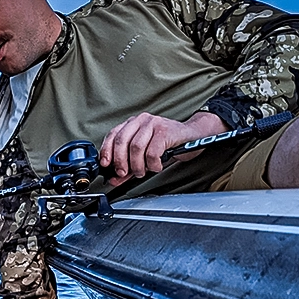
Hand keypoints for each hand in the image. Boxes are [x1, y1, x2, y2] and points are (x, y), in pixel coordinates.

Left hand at [99, 111, 227, 186]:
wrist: (193, 136)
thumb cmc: (168, 144)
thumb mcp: (144, 155)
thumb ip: (129, 165)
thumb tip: (115, 178)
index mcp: (133, 124)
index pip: (113, 135)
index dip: (106, 151)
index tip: (106, 165)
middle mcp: (141, 121)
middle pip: (122, 141)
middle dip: (120, 162)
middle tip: (124, 173)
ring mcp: (153, 124)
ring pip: (136, 148)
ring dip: (137, 165)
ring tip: (143, 171)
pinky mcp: (165, 131)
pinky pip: (152, 152)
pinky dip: (152, 164)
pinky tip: (157, 166)